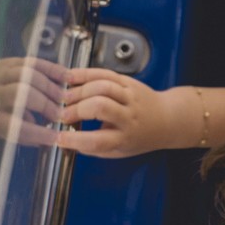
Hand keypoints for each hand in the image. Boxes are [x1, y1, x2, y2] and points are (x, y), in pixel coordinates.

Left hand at [0, 56, 65, 146]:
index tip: (55, 137)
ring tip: (63, 97)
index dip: (37, 132)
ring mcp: (0, 75)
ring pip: (28, 75)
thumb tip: (49, 139)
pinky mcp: (9, 61)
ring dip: (49, 86)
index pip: (15, 126)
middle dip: (45, 105)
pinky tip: (64, 76)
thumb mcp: (0, 128)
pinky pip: (32, 62)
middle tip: (60, 114)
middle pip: (22, 95)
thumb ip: (23, 133)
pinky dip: (50, 68)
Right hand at [56, 69, 180, 157]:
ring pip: (102, 87)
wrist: (165, 120)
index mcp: (125, 137)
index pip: (97, 140)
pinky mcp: (127, 81)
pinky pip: (105, 73)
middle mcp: (129, 116)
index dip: (74, 139)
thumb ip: (95, 148)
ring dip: (79, 91)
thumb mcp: (119, 151)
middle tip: (62, 115)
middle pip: (100, 107)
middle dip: (76, 110)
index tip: (59, 138)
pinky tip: (71, 78)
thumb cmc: (140, 137)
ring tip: (65, 98)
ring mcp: (129, 96)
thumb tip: (68, 143)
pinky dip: (85, 73)